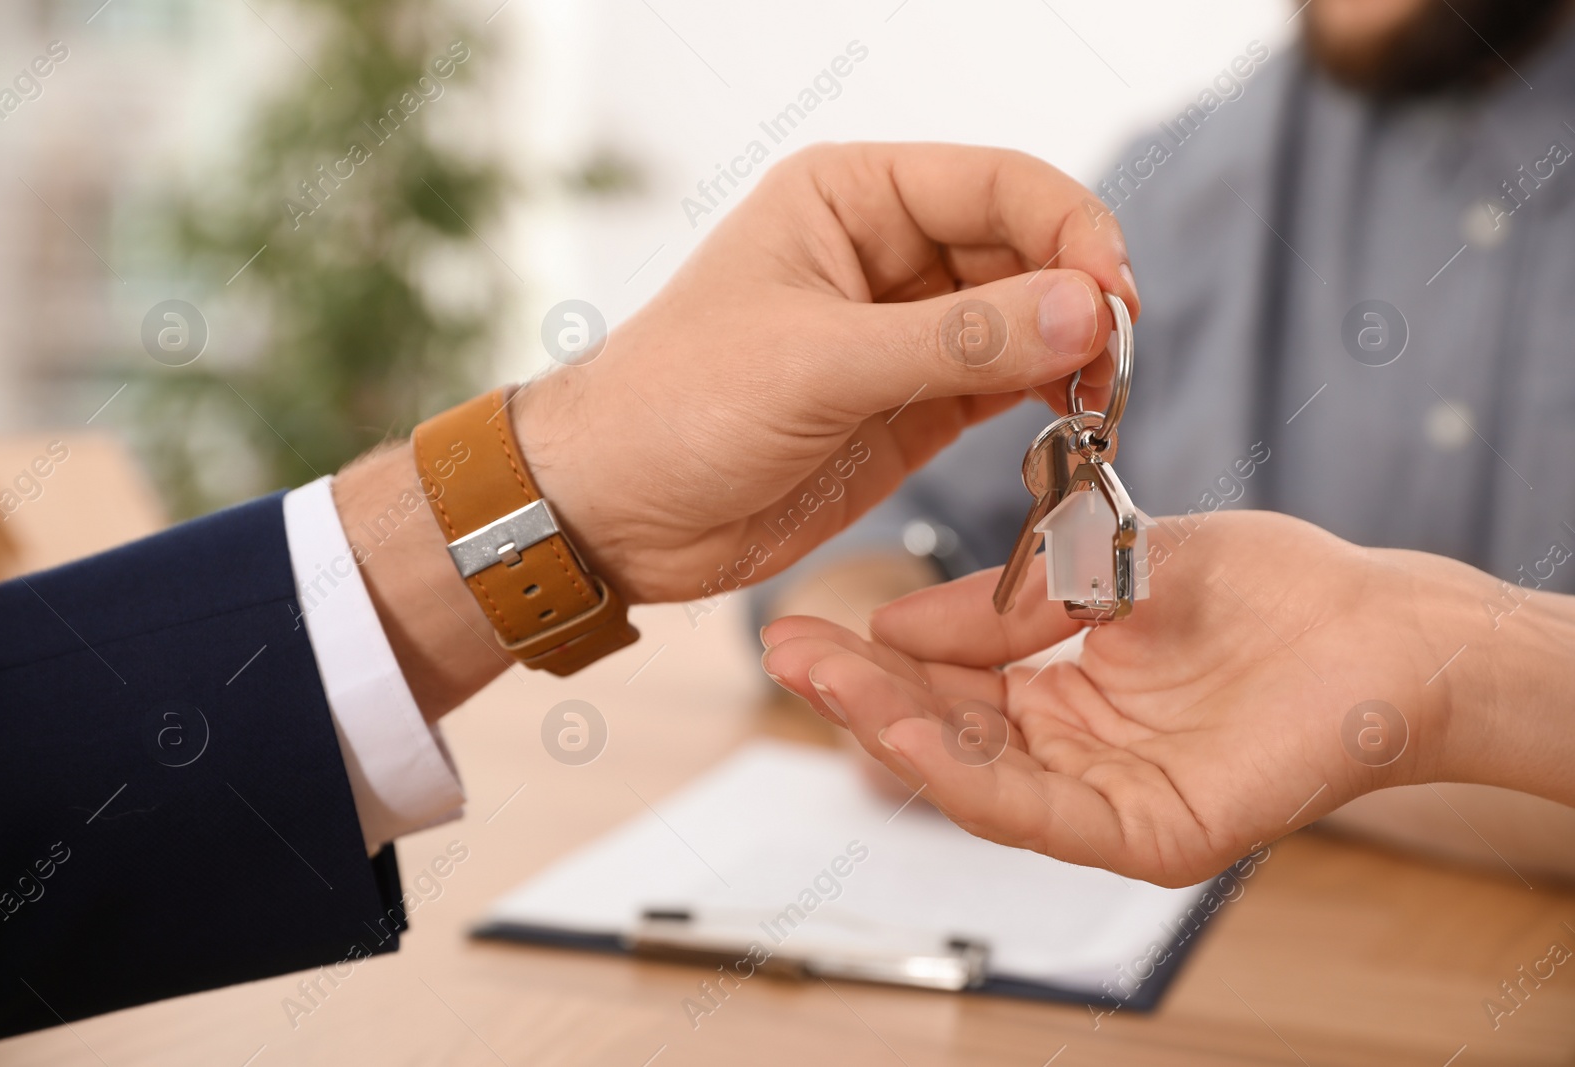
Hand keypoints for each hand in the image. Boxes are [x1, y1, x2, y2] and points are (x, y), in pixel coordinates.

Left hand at [512, 143, 1138, 602]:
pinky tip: (1071, 423)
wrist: (616, 513)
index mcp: (851, 199)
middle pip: (1026, 252)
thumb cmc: (678, 409)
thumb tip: (1087, 310)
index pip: (998, 186)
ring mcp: (904, 335)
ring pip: (1026, 324)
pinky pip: (1004, 388)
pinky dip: (1046, 402)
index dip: (1070, 231)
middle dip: (1079, 300)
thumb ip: (958, 341)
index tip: (1113, 298)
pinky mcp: (913, 408)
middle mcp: (886, 256)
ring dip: (1071, 356)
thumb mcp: (818, 364)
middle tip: (1113, 366)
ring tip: (1099, 402)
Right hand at [761, 511, 1574, 886]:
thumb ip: (1001, 606)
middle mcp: (1076, 758)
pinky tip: (903, 721)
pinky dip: (962, 770)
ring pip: (975, 781)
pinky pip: (1037, 812)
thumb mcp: (1099, 571)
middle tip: (788, 652)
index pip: (947, 690)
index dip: (874, 662)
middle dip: (862, 699)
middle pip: (945, 740)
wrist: (1380, 621)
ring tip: (825, 680)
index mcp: (1063, 699)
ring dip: (893, 732)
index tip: (806, 623)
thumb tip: (892, 622)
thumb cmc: (1264, 591)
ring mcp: (1109, 802)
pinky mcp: (1149, 836)